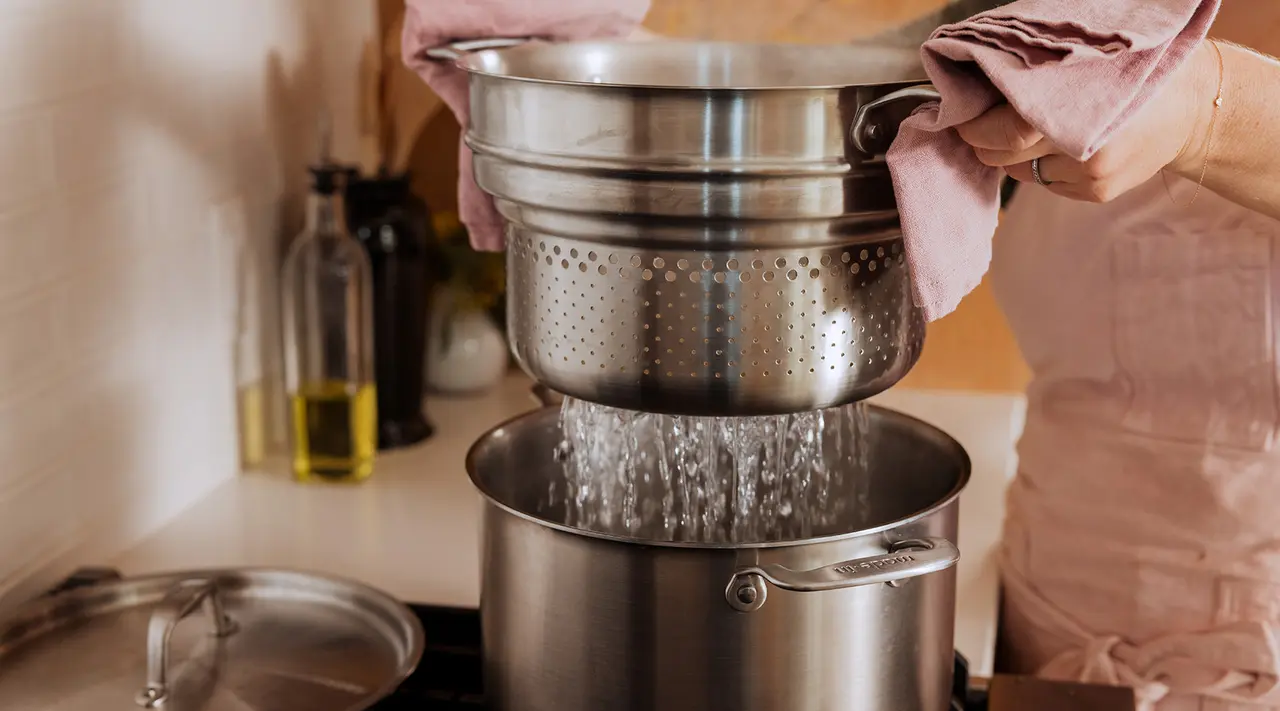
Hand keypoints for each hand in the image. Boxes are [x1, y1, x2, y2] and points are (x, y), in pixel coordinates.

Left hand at [954, 41, 1214, 202]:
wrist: (1191, 108)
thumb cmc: (1131, 74)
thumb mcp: (1087, 63)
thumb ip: (1035, 77)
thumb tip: (979, 86)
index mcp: (1079, 111)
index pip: (1005, 130)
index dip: (976, 126)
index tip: (961, 115)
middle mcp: (1084, 149)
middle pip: (1005, 156)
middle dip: (983, 142)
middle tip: (975, 124)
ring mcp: (1091, 176)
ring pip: (1022, 171)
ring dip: (1012, 154)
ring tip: (1025, 129)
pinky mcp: (1097, 193)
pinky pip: (1047, 182)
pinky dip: (1040, 164)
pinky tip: (1060, 144)